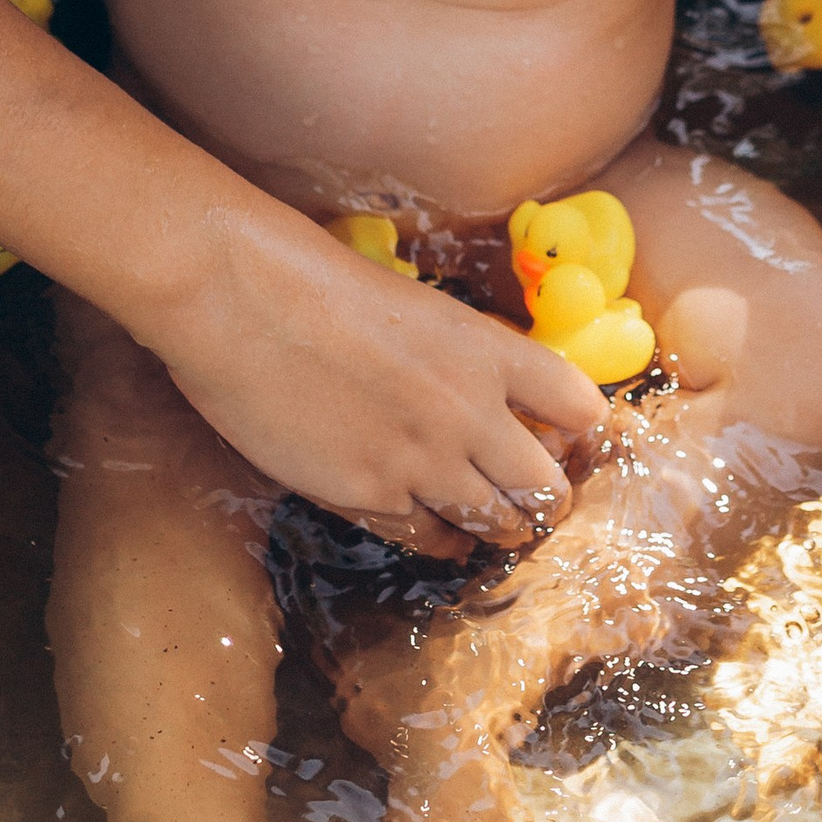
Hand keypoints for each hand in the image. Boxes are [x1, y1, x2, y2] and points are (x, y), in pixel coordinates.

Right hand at [151, 207, 606, 558]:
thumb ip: (462, 355)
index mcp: (487, 350)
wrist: (239, 296)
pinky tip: (444, 538)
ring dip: (500, 529)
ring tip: (498, 529)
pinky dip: (443, 541)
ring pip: (496, 523)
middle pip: (548, 487)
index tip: (569, 440)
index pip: (580, 407)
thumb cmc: (314, 281)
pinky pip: (428, 537)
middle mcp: (469, 411)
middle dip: (547, 500)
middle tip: (535, 502)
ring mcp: (421, 460)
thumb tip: (488, 395)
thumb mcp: (417, 306)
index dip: (582, 431)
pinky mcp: (368, 495)